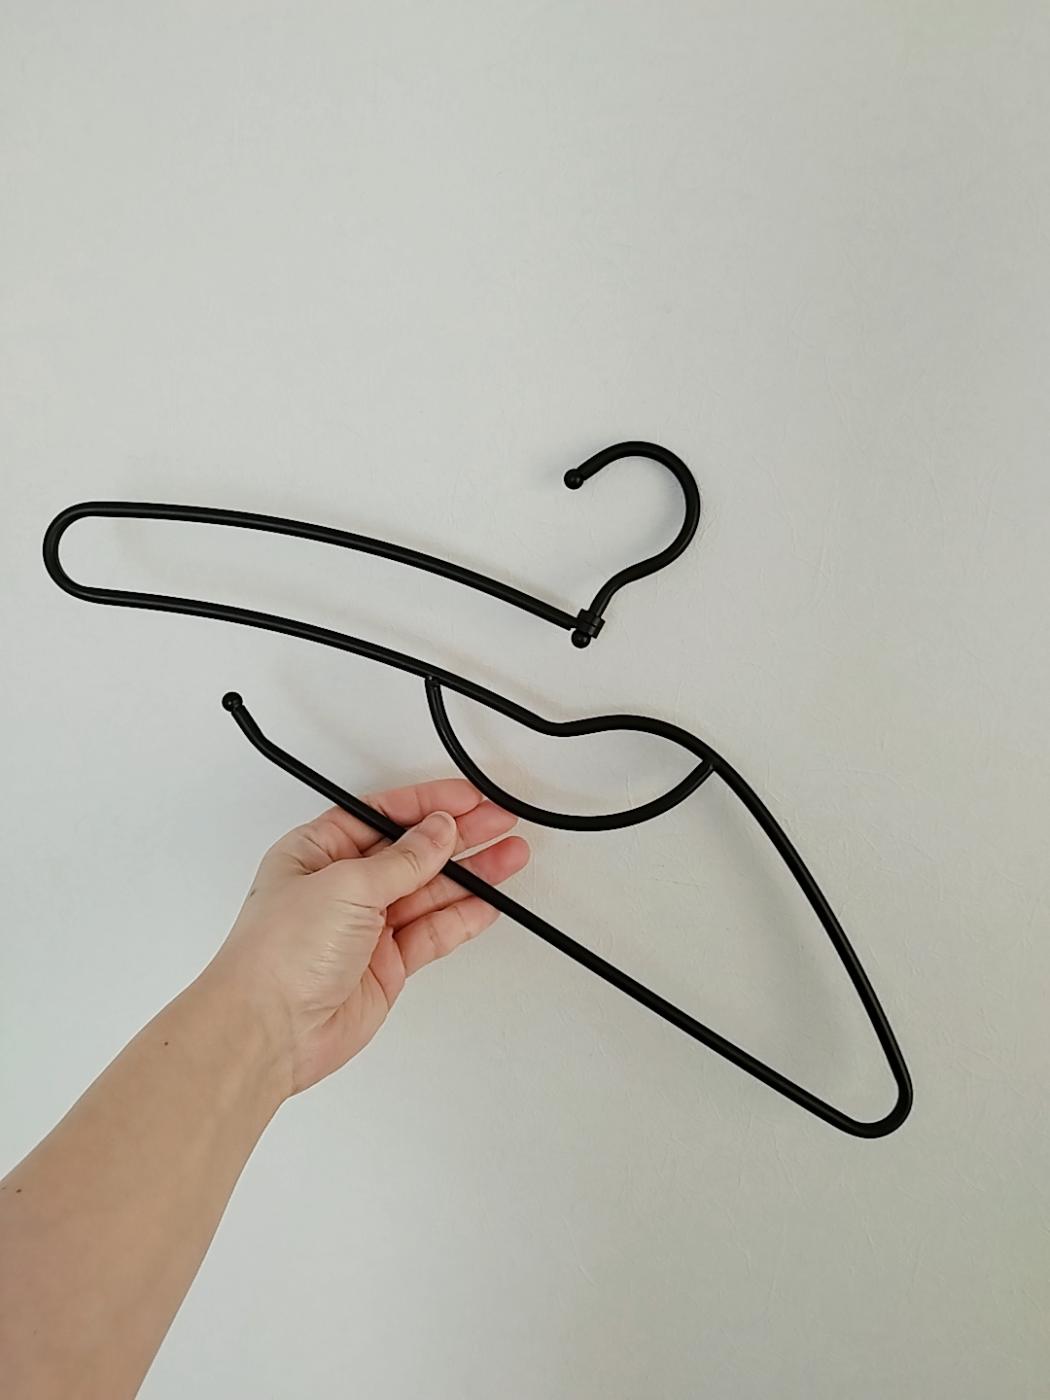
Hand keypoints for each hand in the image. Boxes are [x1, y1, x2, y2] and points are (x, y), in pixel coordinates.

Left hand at [208, 780, 529, 1097]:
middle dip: (458, 835)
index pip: (383, 816)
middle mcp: (341, 886)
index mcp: (318, 852)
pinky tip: (487, 902)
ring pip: (428, 891)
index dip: (427, 805)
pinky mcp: (384, 964)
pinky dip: (462, 917)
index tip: (468, 799)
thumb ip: (402, 859)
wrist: (268, 1030)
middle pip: (412, 851)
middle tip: (500, 823)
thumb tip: (437, 830)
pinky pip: (432, 932)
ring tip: (509, 857)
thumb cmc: (277, 955)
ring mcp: (365, 926)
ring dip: (470, 875)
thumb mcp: (346, 884)